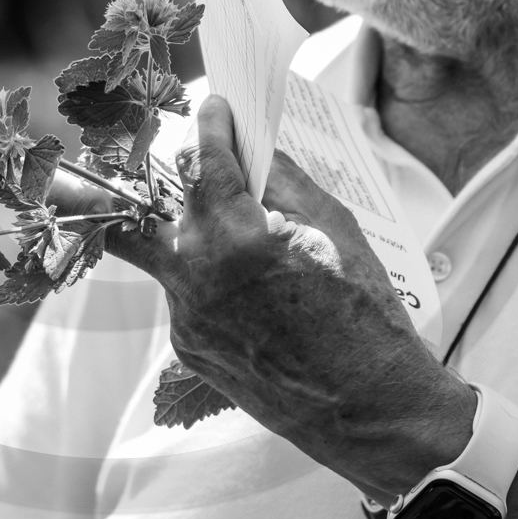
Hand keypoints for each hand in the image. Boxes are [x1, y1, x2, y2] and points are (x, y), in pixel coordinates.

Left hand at [105, 95, 474, 502]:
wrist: (370, 409)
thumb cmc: (365, 315)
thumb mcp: (334, 230)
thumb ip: (283, 182)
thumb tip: (255, 149)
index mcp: (237, 239)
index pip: (205, 162)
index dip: (210, 127)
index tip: (216, 109)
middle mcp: (197, 276)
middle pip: (147, 205)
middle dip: (164, 174)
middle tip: (186, 160)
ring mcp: (186, 315)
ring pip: (163, 251)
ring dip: (184, 228)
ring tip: (216, 220)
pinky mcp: (188, 346)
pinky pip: (182, 293)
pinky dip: (203, 274)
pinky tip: (242, 281)